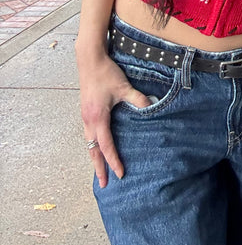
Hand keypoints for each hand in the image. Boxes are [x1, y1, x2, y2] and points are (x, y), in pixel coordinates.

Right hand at [78, 51, 151, 187]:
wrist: (89, 60)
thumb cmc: (106, 73)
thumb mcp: (124, 87)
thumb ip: (137, 99)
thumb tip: (152, 107)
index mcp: (98, 118)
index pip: (106, 146)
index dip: (113, 161)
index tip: (120, 174)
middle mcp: (89, 121)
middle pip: (93, 150)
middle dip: (98, 168)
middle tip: (104, 184)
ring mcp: (85, 117)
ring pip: (88, 143)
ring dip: (94, 157)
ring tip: (100, 170)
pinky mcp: (85, 112)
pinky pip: (88, 134)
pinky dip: (92, 145)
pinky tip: (97, 147)